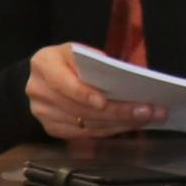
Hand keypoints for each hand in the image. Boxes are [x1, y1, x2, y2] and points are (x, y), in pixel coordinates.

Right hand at [26, 43, 164, 139]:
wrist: (47, 75)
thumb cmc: (70, 60)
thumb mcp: (79, 51)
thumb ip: (95, 61)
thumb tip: (124, 78)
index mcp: (44, 64)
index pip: (63, 83)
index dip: (84, 94)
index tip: (104, 101)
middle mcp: (38, 90)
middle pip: (79, 108)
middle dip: (117, 111)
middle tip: (146, 111)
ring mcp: (42, 112)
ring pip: (84, 124)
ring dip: (118, 124)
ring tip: (145, 119)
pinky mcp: (51, 127)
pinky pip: (83, 134)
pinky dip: (108, 130)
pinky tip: (129, 125)